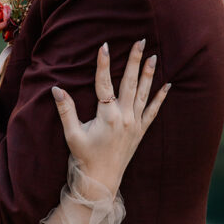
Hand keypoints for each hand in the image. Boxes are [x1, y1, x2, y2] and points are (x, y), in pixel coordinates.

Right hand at [51, 41, 169, 196]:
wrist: (101, 181)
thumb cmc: (85, 158)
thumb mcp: (72, 134)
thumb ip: (66, 110)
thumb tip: (56, 88)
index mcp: (107, 116)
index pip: (104, 84)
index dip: (103, 64)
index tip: (105, 46)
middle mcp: (124, 117)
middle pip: (130, 83)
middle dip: (135, 60)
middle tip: (141, 41)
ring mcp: (135, 124)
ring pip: (144, 93)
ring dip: (149, 74)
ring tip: (154, 56)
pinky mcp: (140, 131)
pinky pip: (153, 111)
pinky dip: (160, 98)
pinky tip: (167, 85)